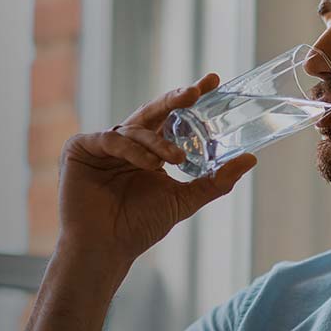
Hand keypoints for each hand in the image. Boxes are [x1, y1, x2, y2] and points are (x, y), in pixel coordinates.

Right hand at [56, 73, 257, 265]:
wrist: (106, 248)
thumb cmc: (139, 226)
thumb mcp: (184, 199)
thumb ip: (215, 180)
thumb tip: (250, 158)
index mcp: (147, 150)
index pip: (170, 118)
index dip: (189, 99)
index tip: (213, 82)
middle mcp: (125, 142)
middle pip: (152, 112)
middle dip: (175, 99)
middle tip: (196, 92)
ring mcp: (102, 144)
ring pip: (135, 128)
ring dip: (158, 141)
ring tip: (175, 158)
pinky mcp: (80, 148)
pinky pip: (111, 139)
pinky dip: (133, 149)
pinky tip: (148, 164)